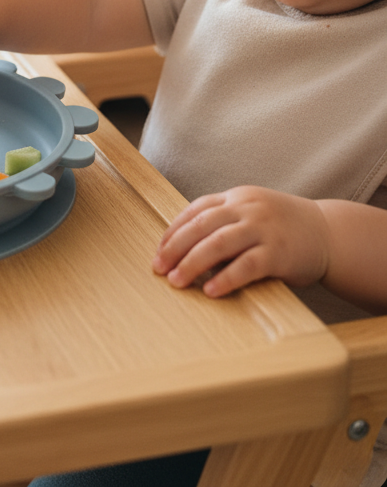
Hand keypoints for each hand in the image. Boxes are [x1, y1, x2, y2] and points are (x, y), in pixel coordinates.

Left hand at [152, 186, 330, 297]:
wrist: (329, 233)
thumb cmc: (282, 228)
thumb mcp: (251, 214)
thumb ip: (223, 223)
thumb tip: (183, 247)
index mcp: (236, 197)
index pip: (195, 210)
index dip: (173, 230)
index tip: (158, 250)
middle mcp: (247, 208)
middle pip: (200, 225)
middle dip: (175, 247)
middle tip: (158, 268)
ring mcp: (263, 229)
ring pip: (218, 243)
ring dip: (192, 263)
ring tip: (176, 281)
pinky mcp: (278, 252)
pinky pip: (246, 266)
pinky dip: (226, 278)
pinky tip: (211, 291)